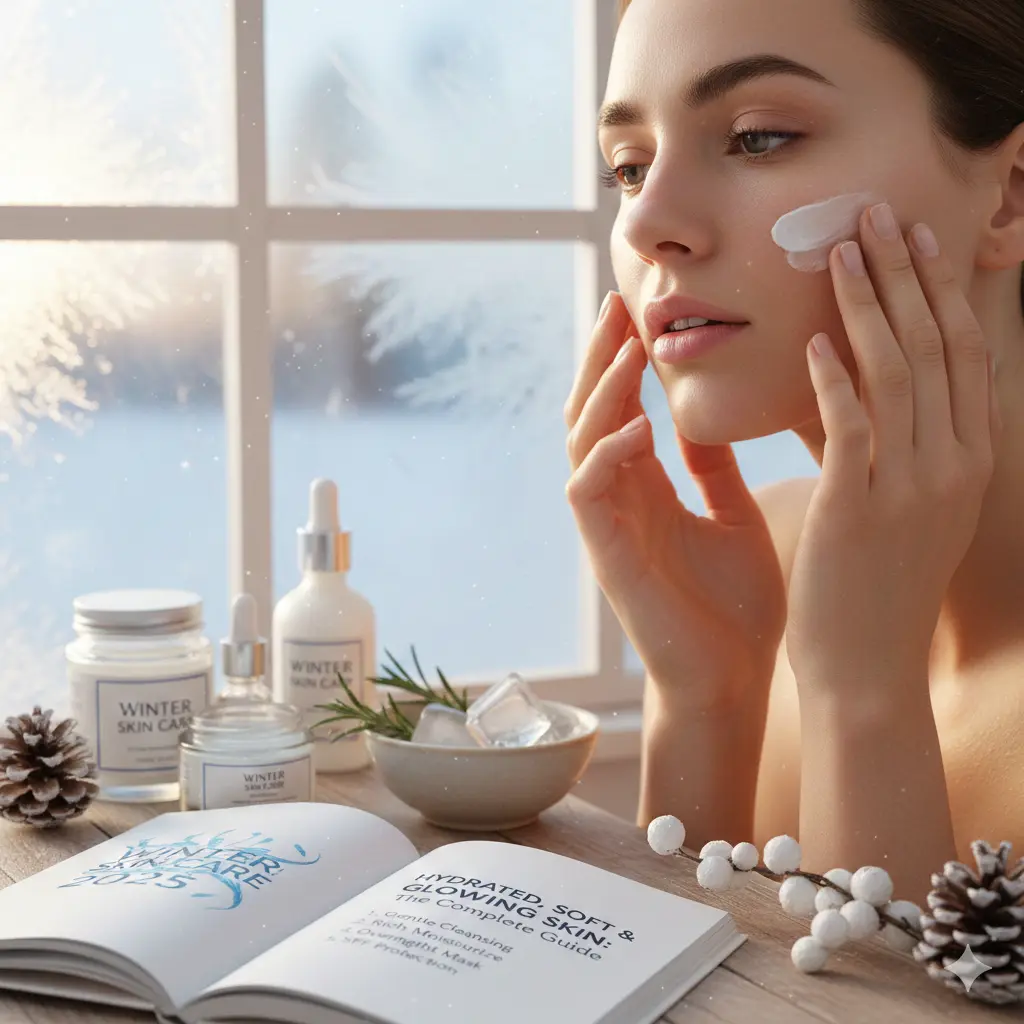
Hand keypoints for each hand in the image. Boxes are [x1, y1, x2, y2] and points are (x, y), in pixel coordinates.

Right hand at [564, 292, 786, 705]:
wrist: (732, 682)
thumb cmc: (736, 607)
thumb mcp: (734, 516)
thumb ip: (713, 467)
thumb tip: (707, 413)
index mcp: (647, 488)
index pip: (623, 407)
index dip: (625, 358)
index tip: (642, 308)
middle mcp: (618, 499)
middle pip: (591, 412)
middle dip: (601, 358)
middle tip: (619, 304)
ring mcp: (606, 526)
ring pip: (581, 443)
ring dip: (600, 395)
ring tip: (626, 350)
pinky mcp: (606, 556)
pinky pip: (588, 494)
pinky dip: (607, 456)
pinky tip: (637, 427)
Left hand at [785, 206, 1001, 688]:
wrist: (866, 672)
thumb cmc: (874, 589)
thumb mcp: (904, 510)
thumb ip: (892, 447)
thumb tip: (859, 384)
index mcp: (966, 462)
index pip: (961, 356)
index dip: (938, 292)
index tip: (915, 240)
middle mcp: (953, 466)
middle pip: (936, 347)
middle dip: (908, 275)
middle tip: (878, 213)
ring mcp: (911, 487)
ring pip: (898, 372)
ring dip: (871, 304)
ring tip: (844, 250)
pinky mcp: (860, 508)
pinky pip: (854, 425)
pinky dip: (837, 376)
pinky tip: (816, 336)